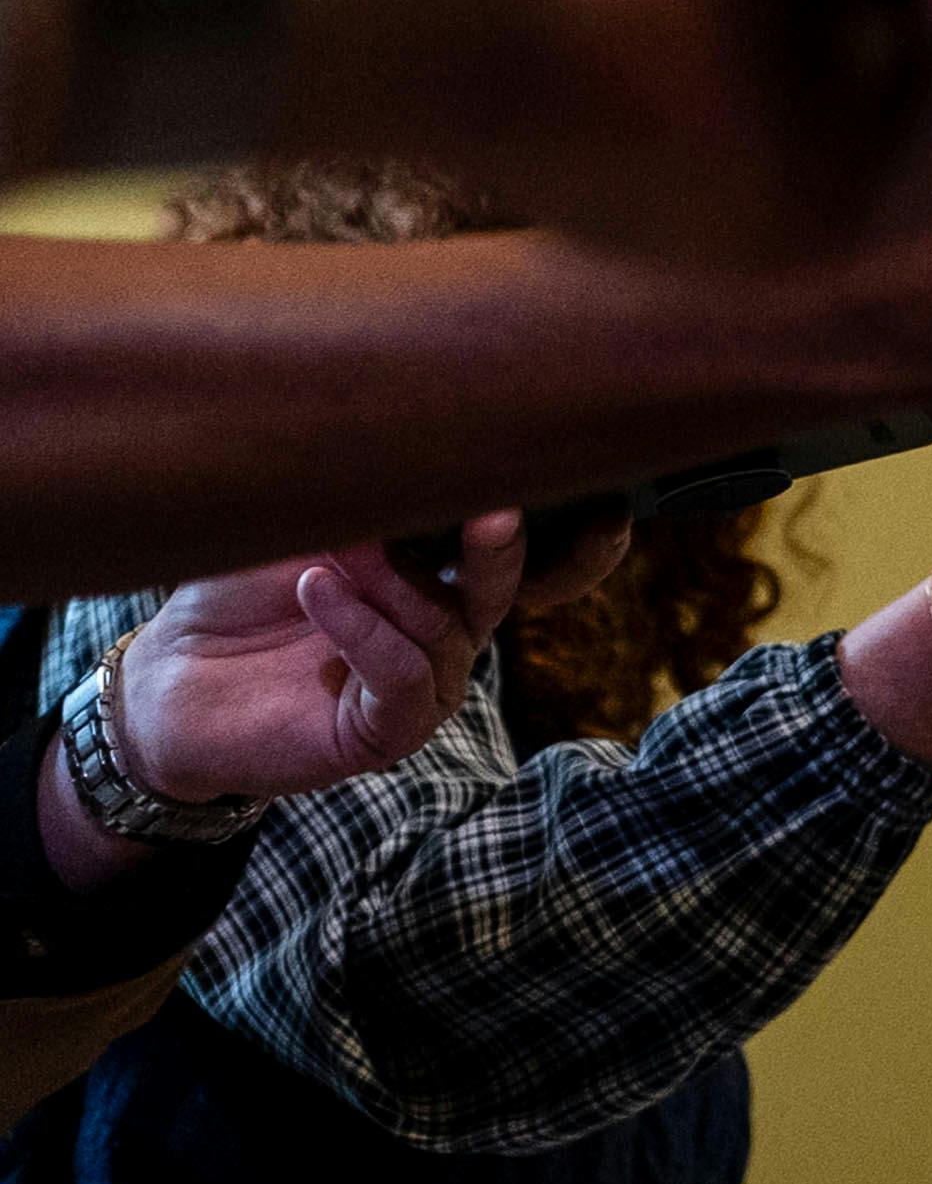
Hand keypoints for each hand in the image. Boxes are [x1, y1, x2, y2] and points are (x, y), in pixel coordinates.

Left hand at [41, 521, 522, 886]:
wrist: (167, 680)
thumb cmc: (234, 598)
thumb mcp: (297, 535)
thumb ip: (355, 507)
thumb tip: (403, 449)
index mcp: (431, 585)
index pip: (491, 552)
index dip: (512, 520)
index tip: (510, 478)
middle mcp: (441, 638)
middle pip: (493, 592)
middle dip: (493, 550)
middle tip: (494, 509)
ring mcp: (419, 690)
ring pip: (444, 633)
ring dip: (393, 587)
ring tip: (332, 557)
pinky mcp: (386, 734)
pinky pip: (402, 678)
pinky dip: (365, 632)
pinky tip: (317, 592)